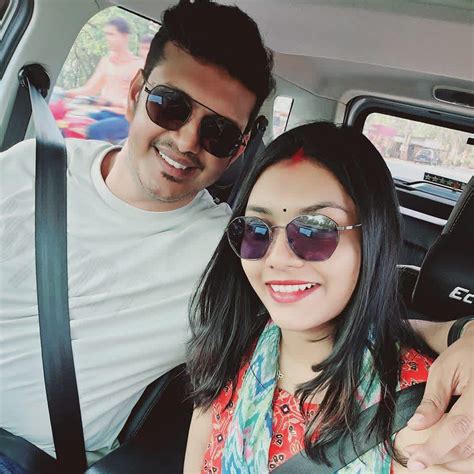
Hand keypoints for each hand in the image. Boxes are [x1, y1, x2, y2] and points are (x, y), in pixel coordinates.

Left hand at [405, 323, 473, 470]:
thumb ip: (433, 400)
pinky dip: (465, 460)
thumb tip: (416, 425)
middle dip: (438, 456)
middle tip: (412, 455)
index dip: (436, 447)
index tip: (414, 459)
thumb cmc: (464, 357)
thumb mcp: (444, 370)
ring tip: (425, 456)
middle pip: (469, 447)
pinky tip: (446, 454)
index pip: (458, 427)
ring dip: (451, 462)